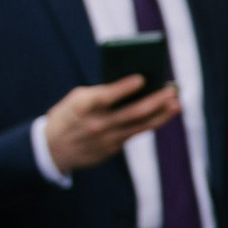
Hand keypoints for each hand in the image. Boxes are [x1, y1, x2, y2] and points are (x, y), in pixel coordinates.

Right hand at [39, 77, 180, 173]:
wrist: (52, 149)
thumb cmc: (69, 115)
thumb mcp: (76, 99)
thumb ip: (101, 92)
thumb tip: (135, 86)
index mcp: (83, 106)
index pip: (106, 96)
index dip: (123, 88)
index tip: (142, 78)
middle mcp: (96, 124)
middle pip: (131, 112)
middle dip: (155, 101)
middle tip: (172, 91)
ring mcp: (106, 139)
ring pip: (139, 126)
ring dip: (160, 115)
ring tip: (176, 104)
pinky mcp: (112, 149)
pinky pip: (135, 134)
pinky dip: (150, 123)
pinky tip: (163, 115)